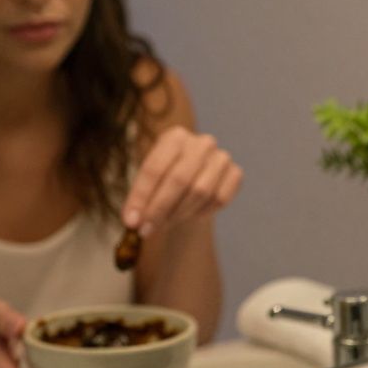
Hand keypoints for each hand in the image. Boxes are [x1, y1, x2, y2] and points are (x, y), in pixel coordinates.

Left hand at [120, 126, 242, 237]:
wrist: (194, 180)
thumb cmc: (165, 180)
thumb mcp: (148, 183)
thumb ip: (139, 199)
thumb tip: (132, 221)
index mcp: (175, 136)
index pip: (155, 168)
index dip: (141, 197)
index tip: (131, 222)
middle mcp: (201, 142)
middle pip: (179, 180)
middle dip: (160, 209)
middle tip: (147, 230)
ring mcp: (222, 157)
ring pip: (201, 192)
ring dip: (180, 213)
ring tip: (166, 224)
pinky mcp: (236, 173)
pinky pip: (219, 199)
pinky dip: (203, 212)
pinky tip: (190, 215)